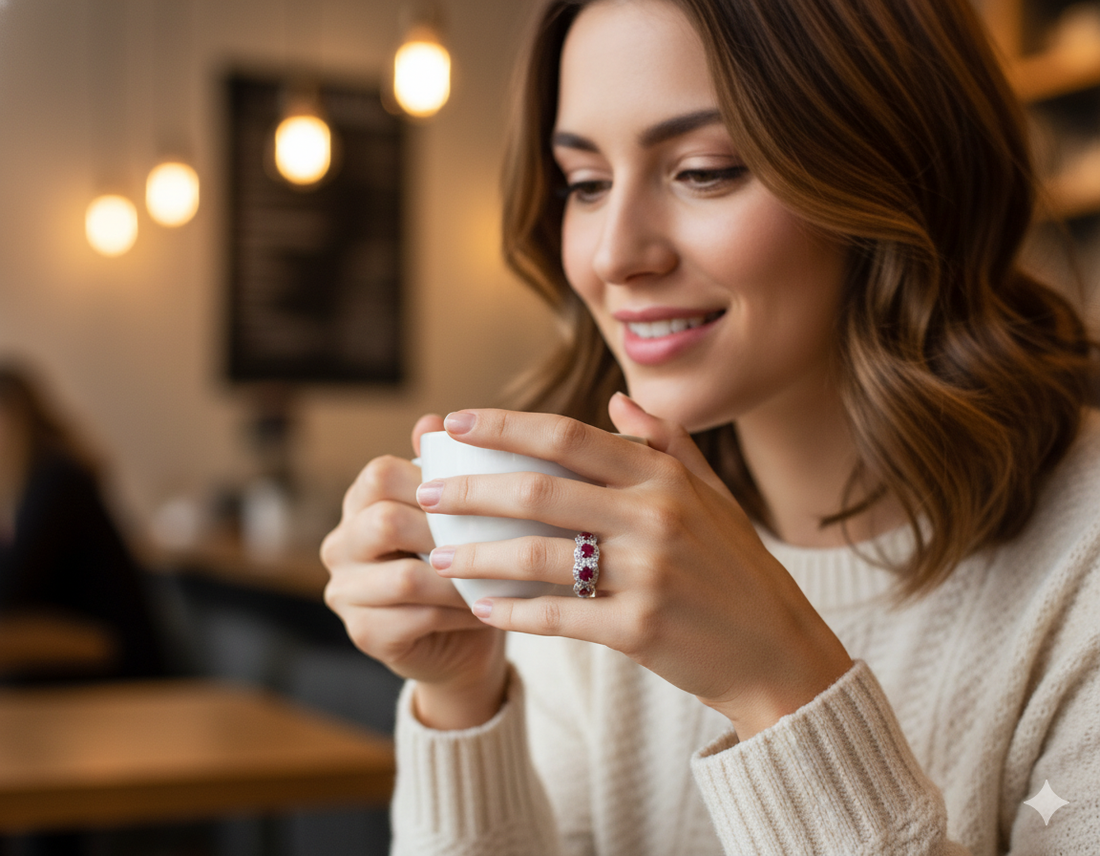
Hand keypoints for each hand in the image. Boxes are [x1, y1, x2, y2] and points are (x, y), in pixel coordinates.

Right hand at [321, 414, 506, 729]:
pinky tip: (487, 609)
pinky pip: (415, 619)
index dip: (430, 482)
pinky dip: (458, 613)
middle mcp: (340, 545)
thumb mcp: (459, 513)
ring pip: (403, 577)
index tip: (477, 492)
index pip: (379, 474)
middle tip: (493, 536)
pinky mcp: (364, 634)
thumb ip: (446, 469)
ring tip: (498, 576)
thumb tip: (432, 421)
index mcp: (360, 504)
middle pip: (383, 521)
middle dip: (443, 530)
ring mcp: (345, 592)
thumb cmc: (464, 562)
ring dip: (459, 578)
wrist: (464, 637)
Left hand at [418, 395, 852, 738]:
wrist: (776, 651)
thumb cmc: (736, 568)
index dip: (505, 427)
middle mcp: (655, 518)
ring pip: (540, 557)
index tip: (455, 423)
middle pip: (540, 492)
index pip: (568, 437)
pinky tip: (480, 607)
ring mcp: (648, 574)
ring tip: (439, 557)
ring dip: (479, 556)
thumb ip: (665, 443)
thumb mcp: (712, 495)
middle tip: (424, 492)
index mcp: (665, 479)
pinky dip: (514, 612)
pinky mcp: (640, 629)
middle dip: (472, 490)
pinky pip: (559, 617)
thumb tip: (617, 400)